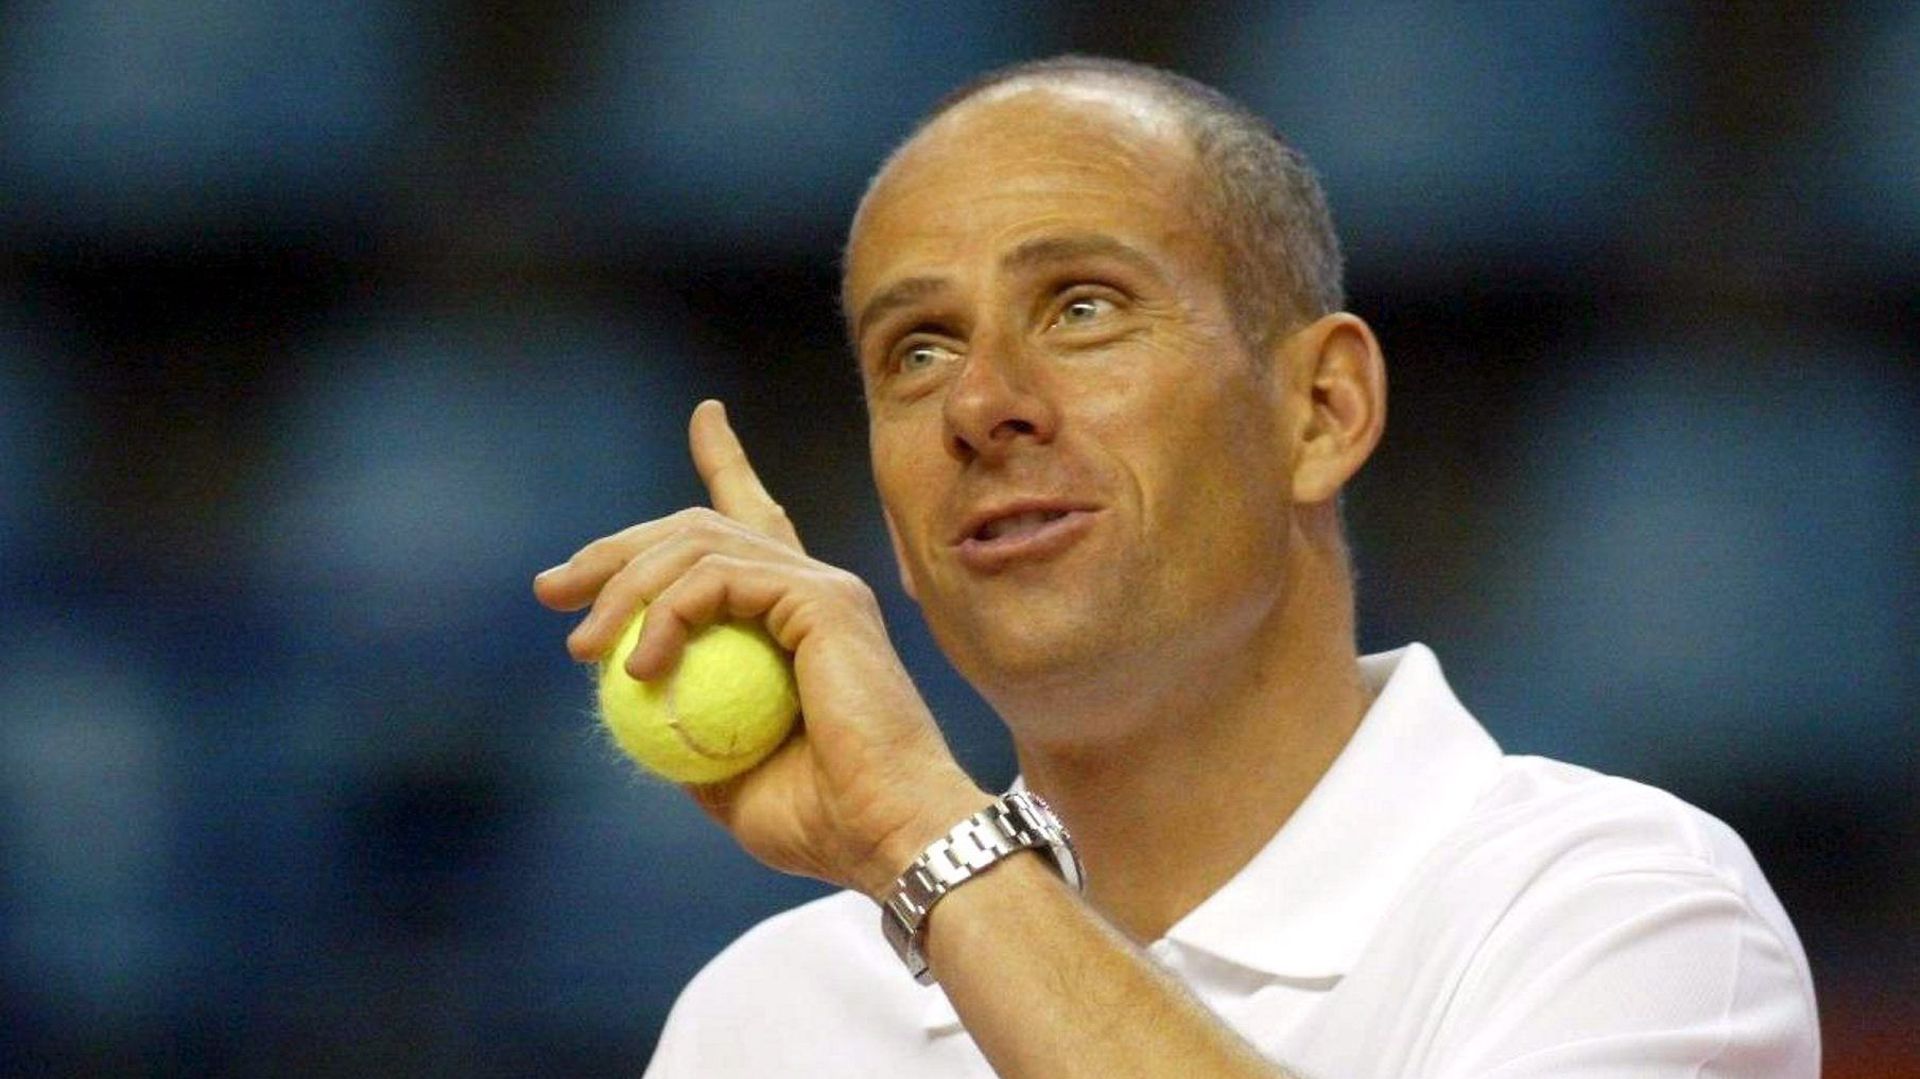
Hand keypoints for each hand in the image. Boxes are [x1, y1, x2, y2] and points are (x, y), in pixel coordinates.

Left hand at [533, 400, 987, 897]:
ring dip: (622, 587)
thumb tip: (628, 699)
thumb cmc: (820, 821)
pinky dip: (664, 613)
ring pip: (696, 543)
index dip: (729, 461)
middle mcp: (813, 584)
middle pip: (698, 526)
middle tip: (552, 590)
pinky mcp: (822, 597)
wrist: (884, 834)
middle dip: (616, 547)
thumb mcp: (722, 774)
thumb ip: (684, 724)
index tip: (707, 418)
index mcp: (798, 616)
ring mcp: (820, 585)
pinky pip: (718, 577)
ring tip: (583, 648)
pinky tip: (638, 665)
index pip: (757, 518)